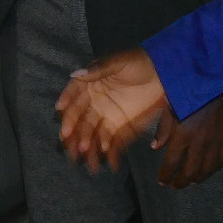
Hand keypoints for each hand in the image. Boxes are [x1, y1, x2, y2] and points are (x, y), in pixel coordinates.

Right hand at [56, 48, 165, 171]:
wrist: (163, 73)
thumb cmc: (138, 62)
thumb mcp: (118, 62)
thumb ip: (98, 69)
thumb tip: (76, 73)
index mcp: (90, 83)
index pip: (74, 93)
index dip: (66, 100)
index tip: (59, 110)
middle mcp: (94, 101)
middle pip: (80, 117)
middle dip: (74, 130)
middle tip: (69, 142)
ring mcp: (106, 115)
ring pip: (92, 132)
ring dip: (88, 145)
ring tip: (87, 159)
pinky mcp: (120, 125)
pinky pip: (111, 139)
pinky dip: (108, 149)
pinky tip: (108, 158)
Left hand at [152, 96, 222, 187]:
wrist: (216, 84)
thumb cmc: (188, 93)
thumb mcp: (170, 107)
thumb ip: (163, 129)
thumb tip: (155, 148)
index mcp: (183, 135)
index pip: (172, 162)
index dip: (166, 175)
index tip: (161, 182)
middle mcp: (200, 143)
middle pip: (190, 171)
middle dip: (181, 181)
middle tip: (175, 185)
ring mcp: (215, 143)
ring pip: (207, 170)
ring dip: (197, 178)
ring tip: (190, 181)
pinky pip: (221, 161)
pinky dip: (213, 169)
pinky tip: (208, 171)